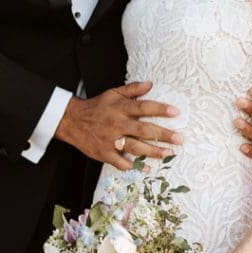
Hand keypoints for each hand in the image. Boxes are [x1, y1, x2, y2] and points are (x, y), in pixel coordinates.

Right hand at [56, 83, 182, 169]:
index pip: (143, 107)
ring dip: (152, 151)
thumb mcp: (112, 93)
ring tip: (168, 153)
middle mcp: (117, 124)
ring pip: (135, 147)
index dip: (160, 109)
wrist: (71, 121)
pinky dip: (134, 166)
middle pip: (143, 130)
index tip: (175, 112)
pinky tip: (146, 168)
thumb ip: (132, 89)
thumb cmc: (96, 106)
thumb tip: (150, 84)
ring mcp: (110, 140)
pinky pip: (121, 162)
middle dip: (162, 135)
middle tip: (180, 138)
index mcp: (120, 108)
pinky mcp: (104, 153)